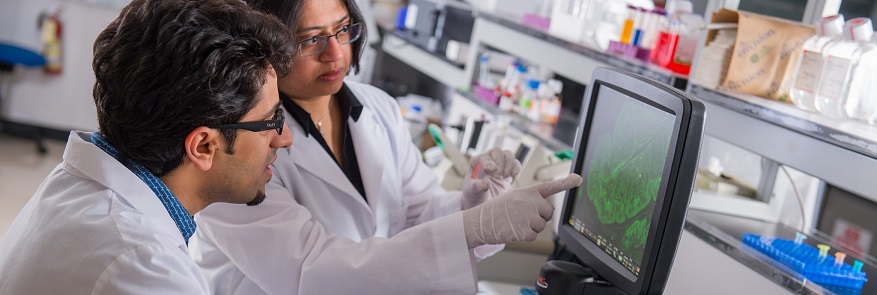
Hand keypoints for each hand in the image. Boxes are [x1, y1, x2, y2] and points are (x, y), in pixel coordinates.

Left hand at [461, 148, 521, 209]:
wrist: (483, 201)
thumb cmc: (474, 194)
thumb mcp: (472, 191)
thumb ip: (477, 186)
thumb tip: (485, 184)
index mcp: (476, 162)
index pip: (484, 156)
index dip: (488, 161)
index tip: (491, 170)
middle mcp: (488, 159)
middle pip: (497, 151)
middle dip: (499, 163)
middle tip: (497, 177)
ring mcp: (500, 164)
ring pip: (508, 154)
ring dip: (508, 165)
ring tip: (504, 177)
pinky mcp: (509, 170)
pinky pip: (516, 163)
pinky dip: (516, 169)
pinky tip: (511, 177)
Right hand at [462, 174, 581, 247]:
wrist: (481, 222)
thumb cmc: (497, 210)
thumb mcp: (513, 197)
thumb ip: (530, 200)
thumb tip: (547, 210)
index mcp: (527, 192)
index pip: (550, 186)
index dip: (566, 182)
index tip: (578, 178)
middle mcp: (530, 201)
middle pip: (548, 212)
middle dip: (539, 217)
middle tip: (522, 216)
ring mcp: (528, 216)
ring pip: (542, 225)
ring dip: (531, 228)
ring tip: (515, 222)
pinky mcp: (526, 230)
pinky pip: (534, 236)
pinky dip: (525, 236)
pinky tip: (514, 230)